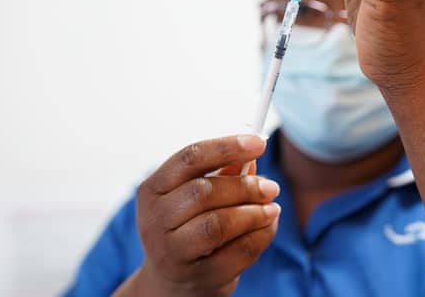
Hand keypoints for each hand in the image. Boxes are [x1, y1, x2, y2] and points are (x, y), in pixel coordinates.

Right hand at [129, 135, 279, 296]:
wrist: (173, 282)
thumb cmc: (187, 227)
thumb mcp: (194, 197)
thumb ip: (222, 174)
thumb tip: (251, 156)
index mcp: (153, 189)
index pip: (189, 158)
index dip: (227, 147)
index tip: (259, 143)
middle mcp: (155, 220)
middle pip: (204, 192)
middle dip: (245, 186)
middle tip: (271, 187)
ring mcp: (172, 252)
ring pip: (218, 224)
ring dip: (254, 213)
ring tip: (272, 208)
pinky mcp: (197, 276)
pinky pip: (237, 252)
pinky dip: (260, 236)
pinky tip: (268, 227)